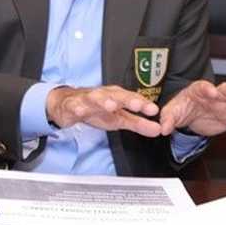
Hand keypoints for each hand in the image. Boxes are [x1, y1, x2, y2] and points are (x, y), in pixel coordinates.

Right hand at [45, 85, 161, 137]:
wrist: (67, 104)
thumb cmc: (95, 109)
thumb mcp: (119, 118)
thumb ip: (138, 123)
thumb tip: (158, 129)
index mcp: (117, 97)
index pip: (132, 99)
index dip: (143, 104)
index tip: (153, 110)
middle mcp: (104, 95)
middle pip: (117, 96)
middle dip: (127, 99)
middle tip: (137, 105)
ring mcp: (87, 99)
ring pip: (96, 98)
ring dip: (103, 101)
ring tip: (111, 106)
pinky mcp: (72, 105)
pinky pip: (74, 106)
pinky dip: (77, 108)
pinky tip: (80, 111)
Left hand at [158, 80, 225, 137]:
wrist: (190, 115)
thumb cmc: (182, 108)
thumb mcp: (171, 113)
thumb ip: (168, 119)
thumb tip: (163, 128)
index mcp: (198, 91)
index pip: (203, 87)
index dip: (207, 89)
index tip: (211, 91)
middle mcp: (215, 95)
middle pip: (224, 91)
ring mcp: (225, 105)